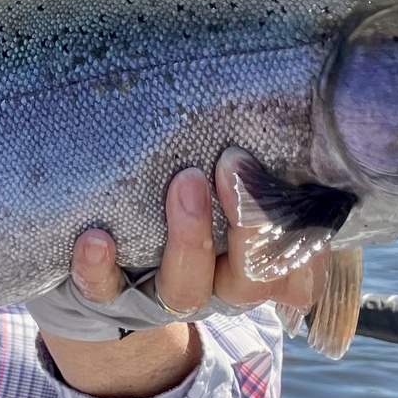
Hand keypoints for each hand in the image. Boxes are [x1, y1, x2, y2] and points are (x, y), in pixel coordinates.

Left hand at [37, 153, 328, 397]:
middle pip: (251, 280)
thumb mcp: (228, 185)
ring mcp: (163, 294)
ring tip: (184, 182)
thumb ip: (255, 164)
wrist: (111, 257)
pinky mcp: (109, 296)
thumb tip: (286, 101)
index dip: (301, 236)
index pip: (299, 273)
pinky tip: (97, 239)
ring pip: (186, 289)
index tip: (294, 175)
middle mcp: (216, 285)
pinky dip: (99, 269)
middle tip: (234, 163)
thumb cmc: (187, 198)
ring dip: (189, 237)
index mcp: (253, 264)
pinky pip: (104, 292)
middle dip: (250, 223)